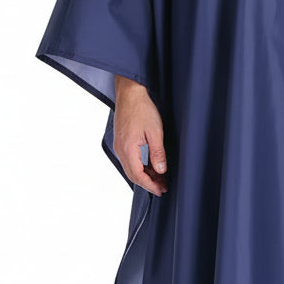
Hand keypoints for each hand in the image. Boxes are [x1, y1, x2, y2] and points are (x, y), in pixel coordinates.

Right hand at [113, 76, 168, 196]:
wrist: (130, 93)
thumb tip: (161, 171)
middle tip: (163, 186)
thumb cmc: (142, 109)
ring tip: (160, 178)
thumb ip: (157, 153)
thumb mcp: (155, 132)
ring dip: (144, 175)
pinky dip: (140, 166)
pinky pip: (129, 160)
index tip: (161, 190)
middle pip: (133, 175)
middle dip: (148, 183)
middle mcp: (120, 149)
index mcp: (128, 149)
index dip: (150, 185)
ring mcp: (119, 145)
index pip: (138, 176)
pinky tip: (151, 166)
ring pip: (131, 168)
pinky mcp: (121, 141)